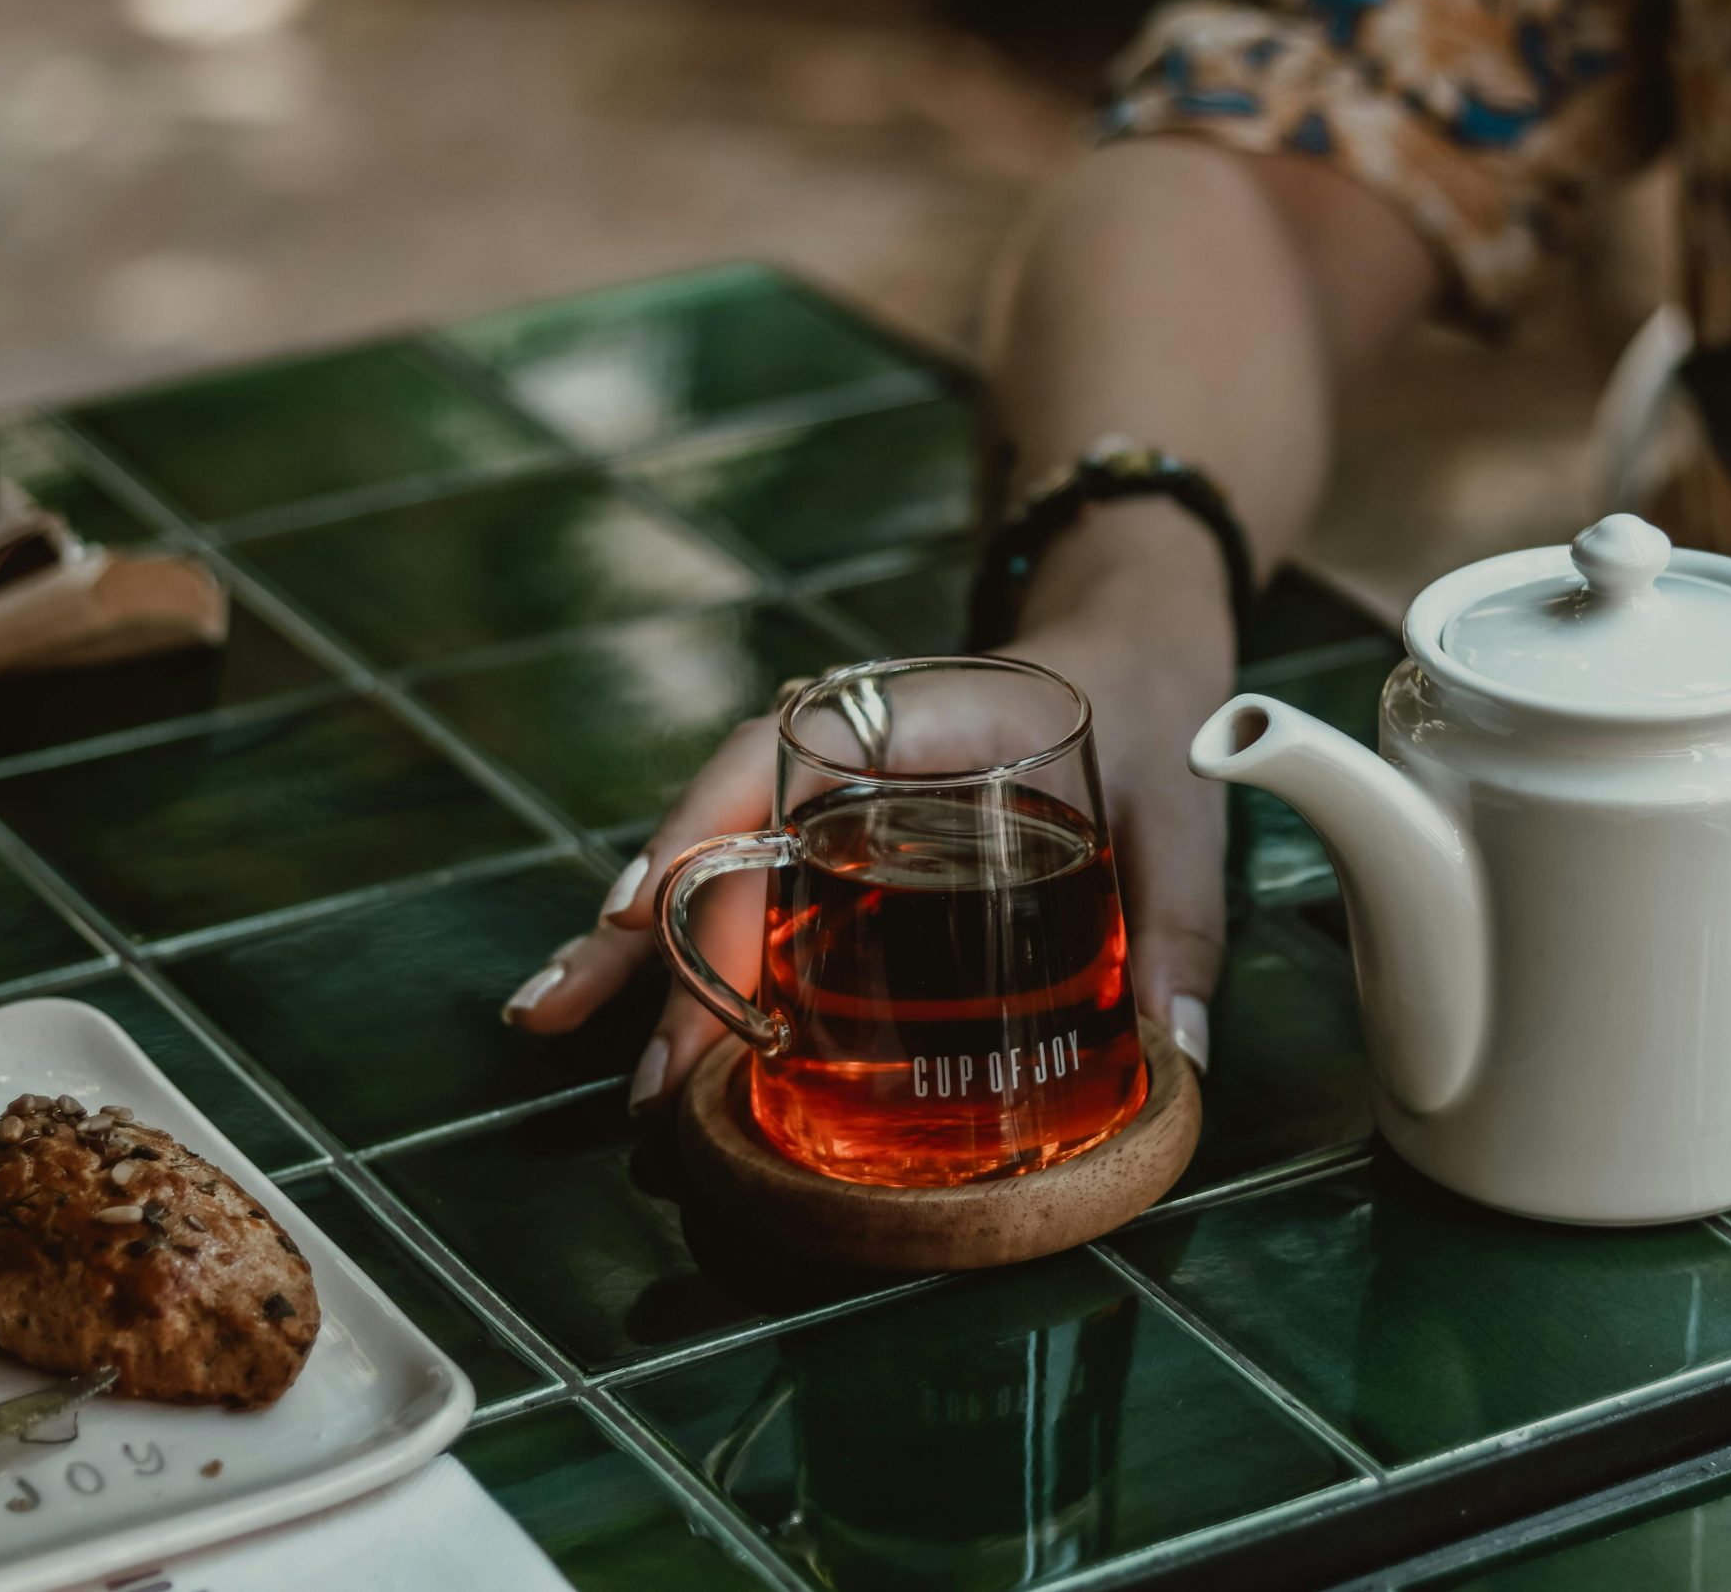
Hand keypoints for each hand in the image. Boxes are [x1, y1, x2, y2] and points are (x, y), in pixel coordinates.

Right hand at [501, 608, 1233, 1113]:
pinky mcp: (825, 823)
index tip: (647, 907)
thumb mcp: (1182, 816)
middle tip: (643, 1082)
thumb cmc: (1149, 716)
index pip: (787, 751)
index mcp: (924, 711)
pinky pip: (733, 871)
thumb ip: (1181, 931)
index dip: (710, 829)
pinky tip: (624, 1013)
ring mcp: (823, 780)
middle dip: (659, 942)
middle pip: (722, 824)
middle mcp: (847, 737)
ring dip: (631, 939)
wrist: (1130, 648)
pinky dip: (673, 935)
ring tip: (548, 1026)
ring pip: (703, 850)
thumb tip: (1181, 1066)